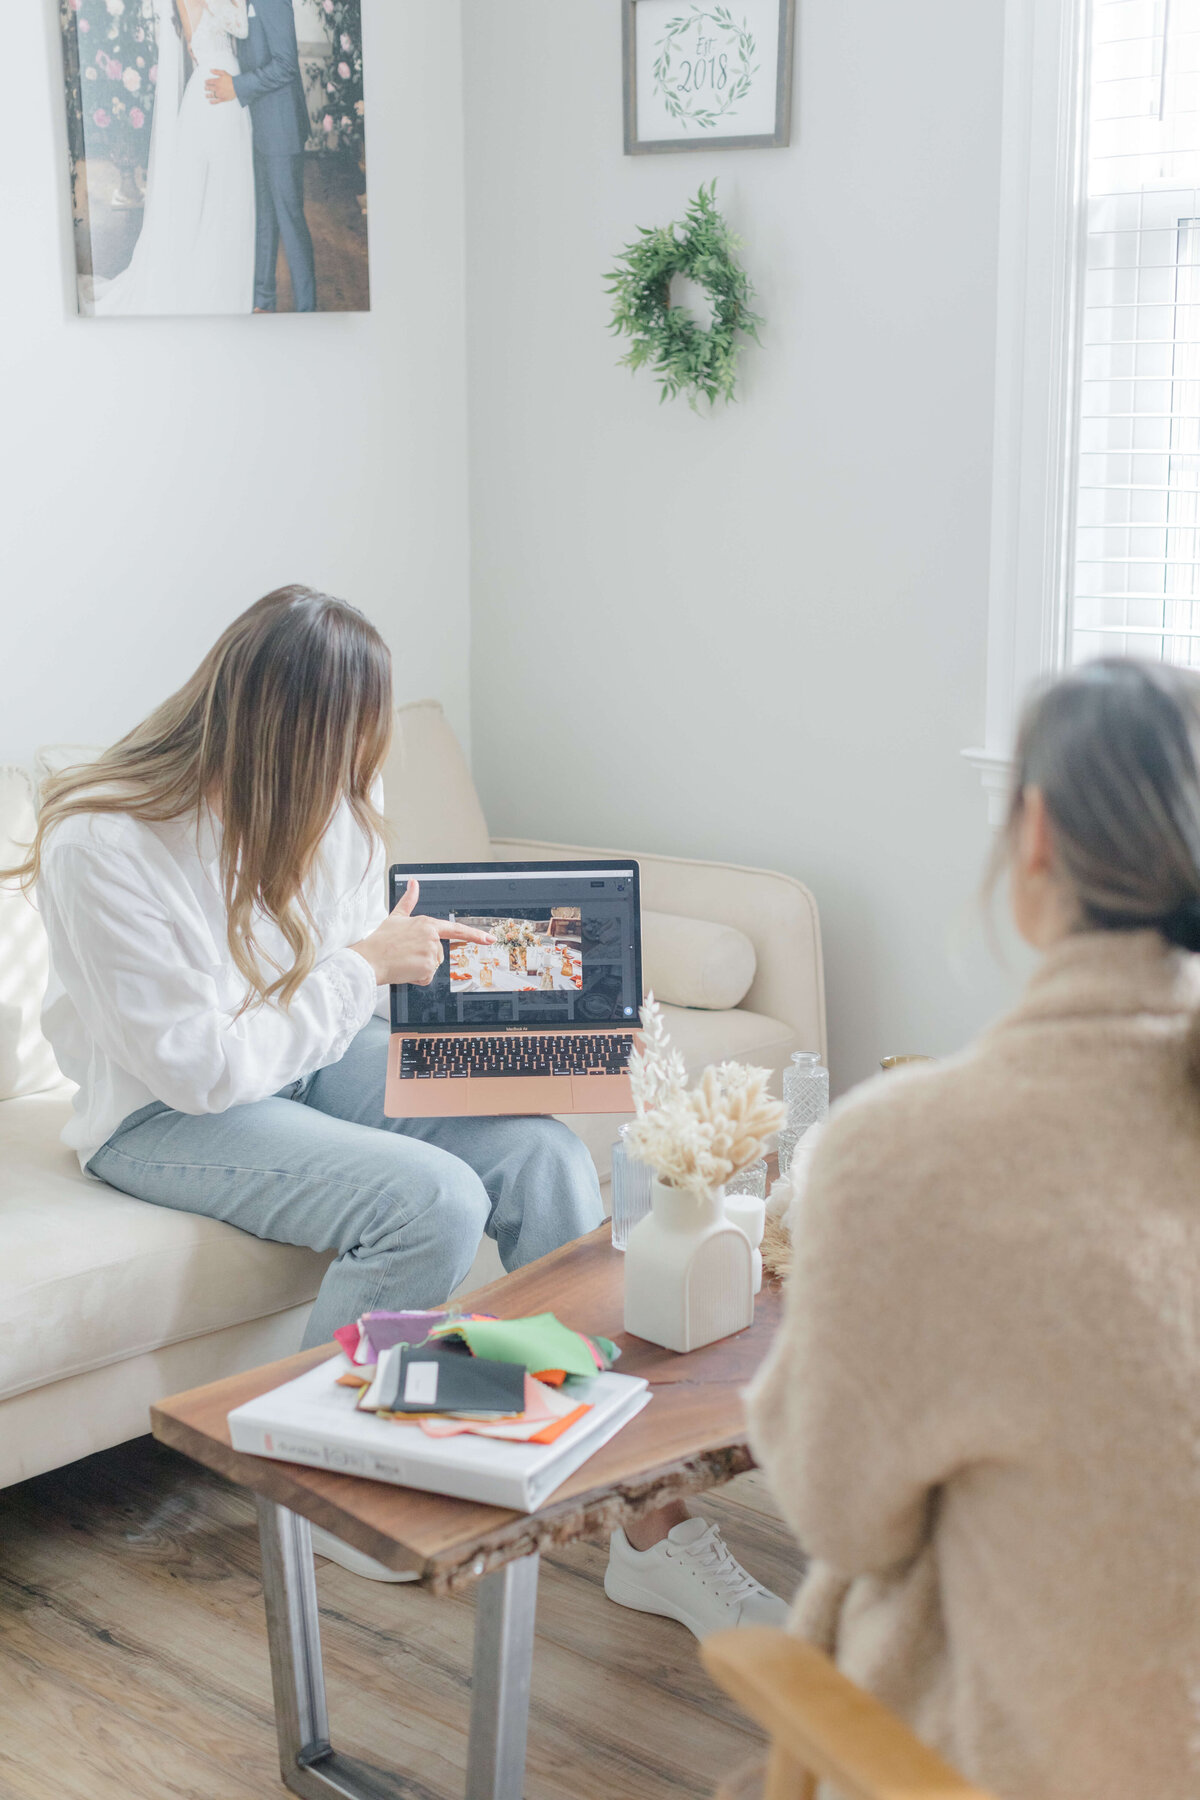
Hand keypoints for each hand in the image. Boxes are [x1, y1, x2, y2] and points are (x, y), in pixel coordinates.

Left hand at [205, 69, 235, 102]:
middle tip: (205, 88)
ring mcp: (219, 94)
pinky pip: (216, 101)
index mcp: (217, 81)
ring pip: (212, 95)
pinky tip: (210, 102)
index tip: (205, 82)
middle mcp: (217, 88)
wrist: (237, 87)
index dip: (206, 82)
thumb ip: (216, 71)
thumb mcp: (223, 73)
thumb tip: (211, 70)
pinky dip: (213, 102)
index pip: (209, 82)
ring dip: (208, 95)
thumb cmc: (231, 80)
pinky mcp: (223, 98)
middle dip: (206, 88)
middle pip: (209, 88)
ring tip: (206, 96)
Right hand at [349, 879, 494, 986]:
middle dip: (424, 958)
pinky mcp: (428, 967)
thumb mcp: (396, 917)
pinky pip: (427, 978)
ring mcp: (431, 952)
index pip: (456, 929)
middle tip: (405, 954)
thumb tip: (414, 883)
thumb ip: (409, 900)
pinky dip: (416, 978)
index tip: (489, 939)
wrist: (369, 959)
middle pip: (439, 954)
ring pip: (433, 966)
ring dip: (419, 969)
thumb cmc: (380, 940)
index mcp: (427, 923)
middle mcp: (432, 937)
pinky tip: (404, 970)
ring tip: (403, 961)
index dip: (475, 935)